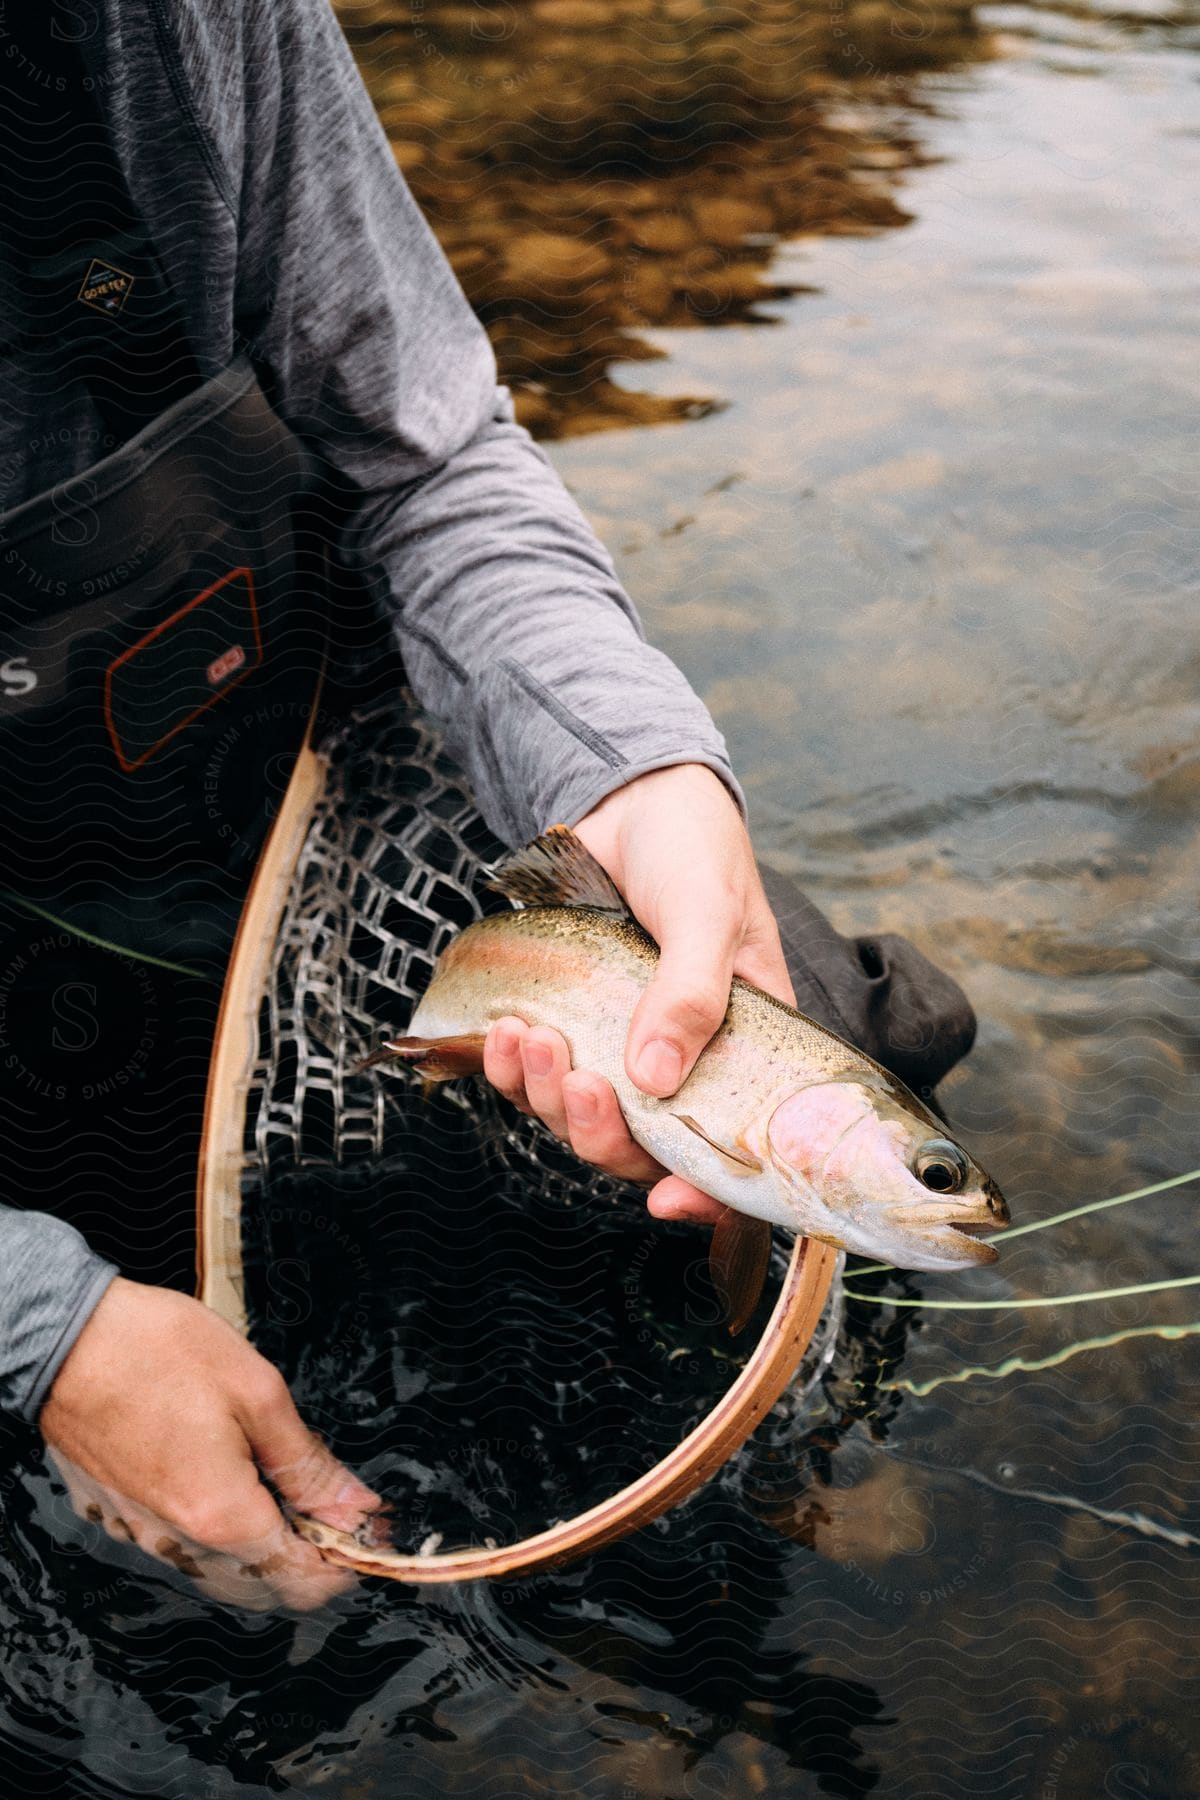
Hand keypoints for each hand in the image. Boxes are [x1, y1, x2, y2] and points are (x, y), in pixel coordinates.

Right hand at [39, 1277, 378, 1610]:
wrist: (66, 1337)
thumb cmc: (158, 1353)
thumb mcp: (258, 1394)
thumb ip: (309, 1464)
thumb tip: (355, 1509)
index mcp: (222, 1517)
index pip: (303, 1581)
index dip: (347, 1559)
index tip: (369, 1524)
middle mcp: (180, 1541)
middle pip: (264, 1584)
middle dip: (310, 1554)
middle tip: (334, 1501)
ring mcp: (142, 1531)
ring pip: (222, 1568)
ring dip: (263, 1542)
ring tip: (285, 1483)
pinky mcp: (118, 1512)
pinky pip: (180, 1543)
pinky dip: (217, 1526)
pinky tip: (229, 1475)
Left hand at [482, 763, 793, 1223]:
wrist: (631, 800)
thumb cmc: (694, 852)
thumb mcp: (707, 916)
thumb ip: (689, 994)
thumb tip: (653, 1080)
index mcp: (743, 1053)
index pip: (734, 1149)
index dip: (707, 1193)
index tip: (668, 1202)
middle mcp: (684, 1064)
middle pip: (643, 1149)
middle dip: (602, 1133)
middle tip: (577, 1081)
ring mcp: (621, 1048)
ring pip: (582, 1119)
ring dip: (548, 1096)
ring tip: (530, 1037)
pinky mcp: (568, 1025)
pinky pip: (534, 1078)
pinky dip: (512, 1067)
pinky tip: (503, 1031)